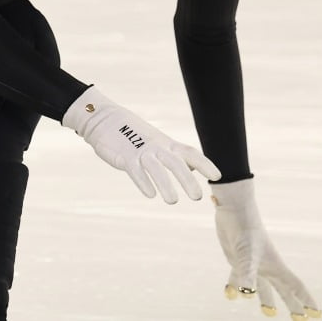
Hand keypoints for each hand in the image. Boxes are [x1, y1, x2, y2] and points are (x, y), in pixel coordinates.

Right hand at [62, 86, 221, 202]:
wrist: (103, 119)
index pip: (189, 152)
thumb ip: (173, 155)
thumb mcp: (157, 142)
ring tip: (172, 201)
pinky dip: (143, 182)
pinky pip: (135, 170)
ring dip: (165, 184)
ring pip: (156, 168)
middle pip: (175, 163)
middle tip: (197, 197)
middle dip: (187, 180)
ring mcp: (139, 152)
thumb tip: (193, 168)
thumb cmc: (133, 134)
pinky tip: (150, 194)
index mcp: (166, 144)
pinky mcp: (124, 157)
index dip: (204, 163)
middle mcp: (156, 147)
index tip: (218, 176)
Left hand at [212, 178, 321, 318]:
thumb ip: (246, 273)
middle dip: (291, 305)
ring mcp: (252, 264)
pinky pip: (237, 277)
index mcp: (275, 266)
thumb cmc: (244, 230)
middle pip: (283, 291)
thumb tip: (247, 293)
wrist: (233, 210)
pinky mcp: (236, 259)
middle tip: (300, 319)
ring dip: (266, 300)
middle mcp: (266, 267)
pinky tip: (231, 294)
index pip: (295, 286)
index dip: (306, 300)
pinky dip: (235, 286)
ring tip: (267, 313)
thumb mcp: (246, 253)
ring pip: (262, 287)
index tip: (317, 314)